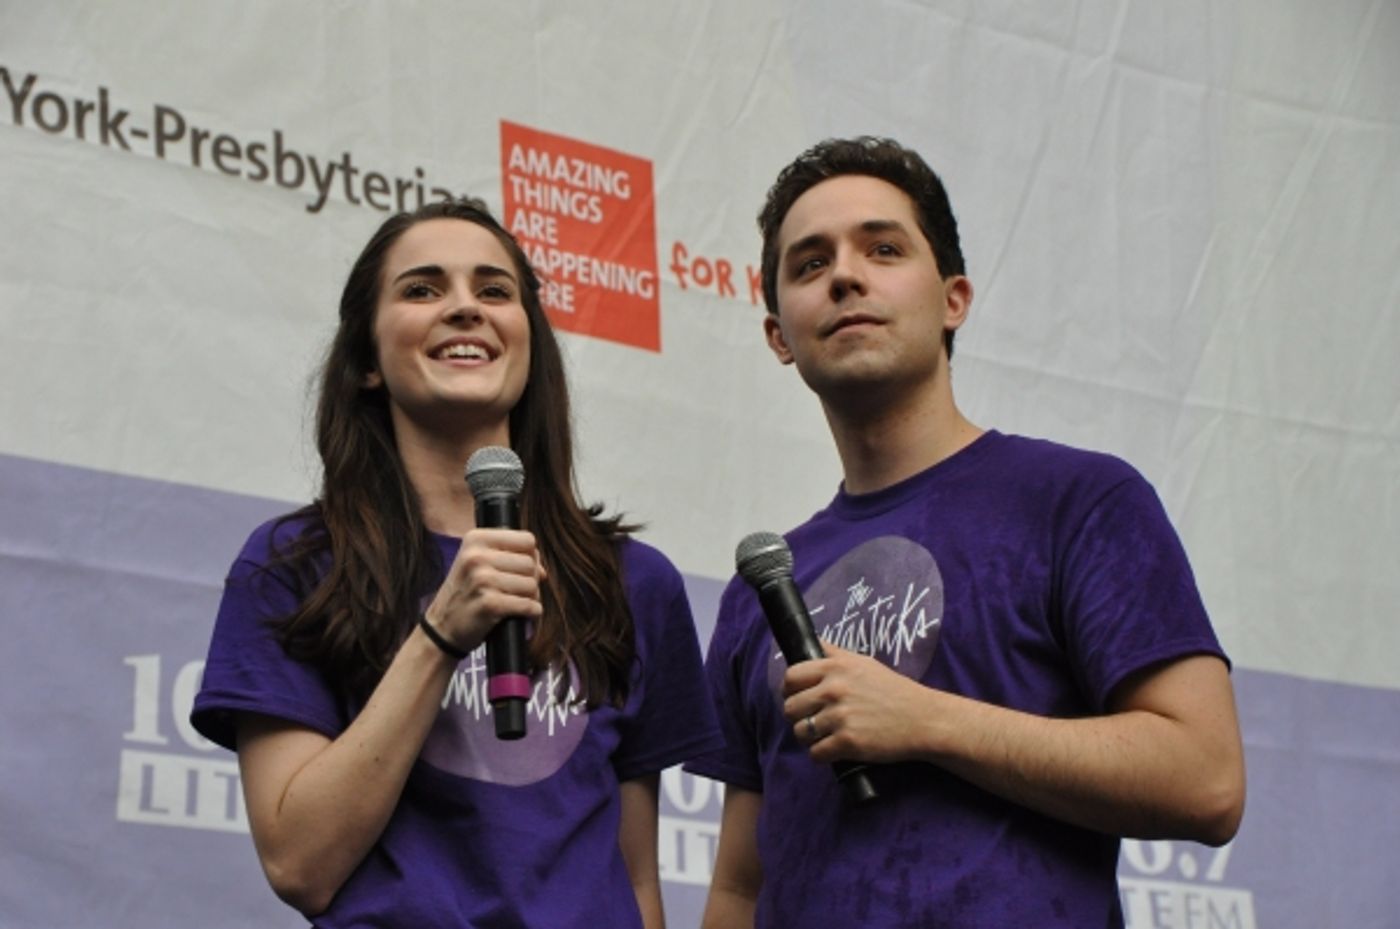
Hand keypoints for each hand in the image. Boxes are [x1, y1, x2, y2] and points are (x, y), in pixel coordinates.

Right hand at [420, 528, 544, 655]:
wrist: (442, 627)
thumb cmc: (465, 593)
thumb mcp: (477, 564)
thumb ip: (509, 557)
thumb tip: (541, 569)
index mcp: (475, 539)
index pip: (526, 539)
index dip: (531, 556)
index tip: (521, 569)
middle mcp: (476, 556)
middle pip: (531, 563)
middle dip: (531, 579)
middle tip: (517, 590)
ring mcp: (482, 580)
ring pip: (532, 584)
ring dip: (531, 597)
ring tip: (515, 602)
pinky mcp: (490, 604)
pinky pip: (528, 605)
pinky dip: (531, 612)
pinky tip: (521, 614)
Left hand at [781, 643, 934, 764]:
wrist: (924, 719)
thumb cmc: (894, 690)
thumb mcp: (864, 662)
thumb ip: (835, 654)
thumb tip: (814, 643)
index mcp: (835, 667)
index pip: (791, 677)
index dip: (790, 690)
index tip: (799, 697)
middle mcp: (834, 689)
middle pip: (790, 707)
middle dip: (799, 716)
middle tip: (813, 720)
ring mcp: (840, 717)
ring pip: (800, 732)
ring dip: (809, 737)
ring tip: (824, 735)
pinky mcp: (847, 743)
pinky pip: (816, 753)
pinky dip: (822, 755)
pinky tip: (834, 749)